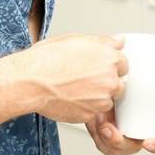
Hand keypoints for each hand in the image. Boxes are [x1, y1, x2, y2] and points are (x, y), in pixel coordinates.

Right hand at [0, 34, 127, 122]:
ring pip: (107, 100)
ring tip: (75, 89)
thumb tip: (118, 41)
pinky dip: (86, 108)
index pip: (123, 64)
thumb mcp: (76, 39)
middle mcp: (109, 78)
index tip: (99, 68)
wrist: (30, 82)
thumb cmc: (47, 59)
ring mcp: (101, 98)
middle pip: (118, 84)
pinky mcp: (91, 114)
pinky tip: (71, 98)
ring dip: (97, 97)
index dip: (110, 66)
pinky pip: (94, 112)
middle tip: (85, 80)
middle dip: (106, 83)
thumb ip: (103, 41)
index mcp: (109, 57)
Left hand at [85, 68, 154, 154]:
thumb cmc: (133, 87)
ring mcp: (120, 136)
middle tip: (111, 129)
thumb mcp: (148, 82)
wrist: (108, 84)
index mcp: (152, 126)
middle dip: (120, 143)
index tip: (148, 142)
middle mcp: (137, 134)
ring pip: (113, 148)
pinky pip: (101, 142)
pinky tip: (94, 120)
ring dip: (105, 137)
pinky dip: (96, 133)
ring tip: (100, 120)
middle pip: (132, 148)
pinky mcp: (103, 135)